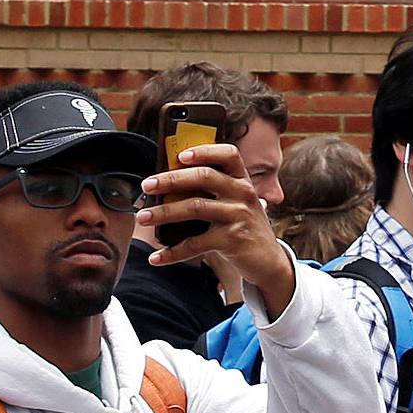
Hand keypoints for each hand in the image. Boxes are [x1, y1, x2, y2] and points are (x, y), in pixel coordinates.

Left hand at [140, 144, 295, 313]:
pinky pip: (196, 243)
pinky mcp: (233, 240)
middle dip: (171, 179)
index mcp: (241, 180)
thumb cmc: (242, 228)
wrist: (268, 262)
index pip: (229, 154)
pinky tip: (156, 257)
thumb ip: (213, 193)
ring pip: (195, 207)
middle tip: (147, 185)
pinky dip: (173, 252)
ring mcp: (239, 216)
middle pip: (204, 177)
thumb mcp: (235, 204)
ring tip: (143, 216)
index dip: (205, 151)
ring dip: (164, 212)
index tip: (181, 155)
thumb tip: (166, 186)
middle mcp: (243, 193)